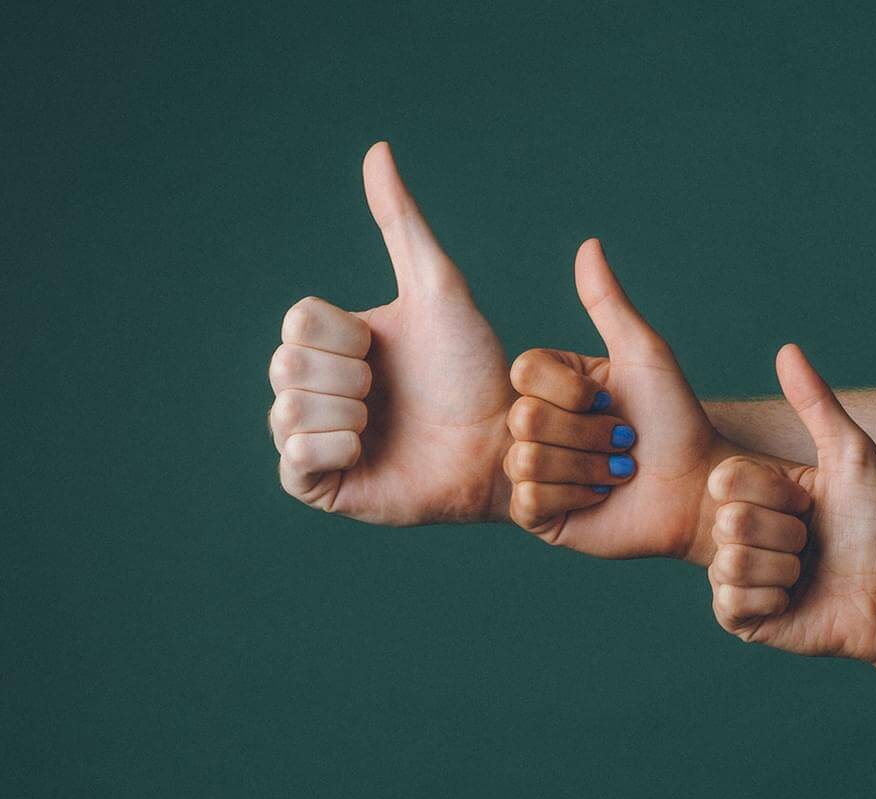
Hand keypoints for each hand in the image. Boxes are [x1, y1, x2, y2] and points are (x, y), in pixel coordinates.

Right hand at [268, 143, 512, 524]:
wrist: (504, 446)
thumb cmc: (480, 371)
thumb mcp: (440, 289)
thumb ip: (402, 223)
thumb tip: (378, 149)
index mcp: (337, 341)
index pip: (297, 320)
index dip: (344, 333)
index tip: (387, 349)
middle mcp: (320, 387)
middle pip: (284, 364)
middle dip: (345, 375)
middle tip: (389, 391)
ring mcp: (317, 438)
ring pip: (286, 411)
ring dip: (345, 412)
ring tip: (385, 424)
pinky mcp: (322, 485)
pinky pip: (294, 461)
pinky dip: (333, 449)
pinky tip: (368, 450)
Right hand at [504, 240, 788, 561]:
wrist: (699, 487)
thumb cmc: (676, 420)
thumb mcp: (644, 354)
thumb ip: (609, 303)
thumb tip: (589, 244)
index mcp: (552, 385)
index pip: (524, 371)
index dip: (570, 389)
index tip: (610, 400)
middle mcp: (535, 425)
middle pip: (522, 418)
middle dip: (586, 433)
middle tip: (624, 443)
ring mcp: (533, 472)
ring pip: (524, 460)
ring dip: (586, 466)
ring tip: (618, 472)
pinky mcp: (539, 515)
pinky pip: (529, 499)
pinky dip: (574, 496)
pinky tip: (601, 498)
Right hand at [705, 345, 875, 670]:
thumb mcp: (851, 456)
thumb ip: (816, 403)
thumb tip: (787, 348)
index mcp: (759, 494)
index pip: (727, 478)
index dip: (773, 492)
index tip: (808, 504)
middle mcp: (742, 533)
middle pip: (728, 521)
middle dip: (784, 534)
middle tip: (813, 544)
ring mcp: (739, 578)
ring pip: (730, 563)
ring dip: (783, 568)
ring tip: (809, 573)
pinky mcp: (744, 620)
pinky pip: (732, 602)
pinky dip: (772, 599)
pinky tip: (795, 601)